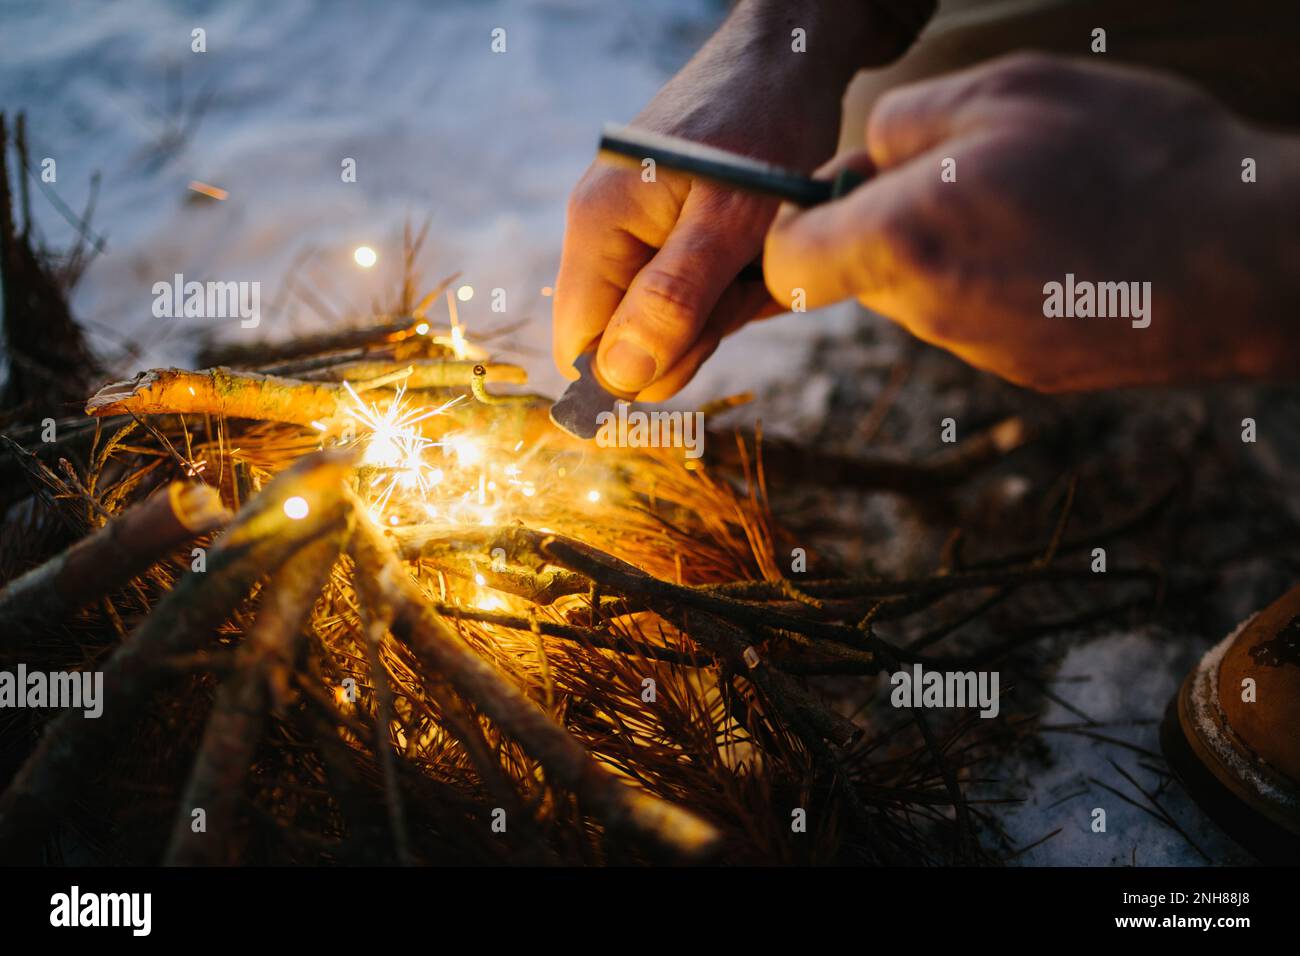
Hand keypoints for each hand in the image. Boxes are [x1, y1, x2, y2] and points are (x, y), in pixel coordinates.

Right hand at [553, 0, 934, 400]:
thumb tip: (618, 378)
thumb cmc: (762, 127)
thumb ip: (673, 300)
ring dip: (725, 308)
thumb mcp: (730, 221)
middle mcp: (602, 235)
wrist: (787, 59)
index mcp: (597, 228)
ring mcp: (633, 235)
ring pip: (667, 324)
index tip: (707, 334)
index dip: (639, 369)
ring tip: (760, 255)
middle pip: (629, 344)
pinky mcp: (665, 235)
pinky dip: (733, 288)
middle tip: (747, 279)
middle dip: (698, 332)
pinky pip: (691, 295)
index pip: (579, 348)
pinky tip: (758, 254)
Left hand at [764, 53, 1299, 390]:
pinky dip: (1000, 279)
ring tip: (1034, 203)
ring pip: (922, 292)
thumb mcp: (1007, 91)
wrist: (1249, 259)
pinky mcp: (1027, 371)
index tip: (838, 185)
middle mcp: (929, 314)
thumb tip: (863, 159)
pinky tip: (1067, 245)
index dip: (794, 223)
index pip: (788, 266)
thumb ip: (903, 123)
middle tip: (966, 169)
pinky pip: (979, 316)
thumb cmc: (1132, 157)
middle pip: (858, 274)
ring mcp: (979, 352)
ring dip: (949, 246)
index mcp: (903, 244)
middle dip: (885, 222)